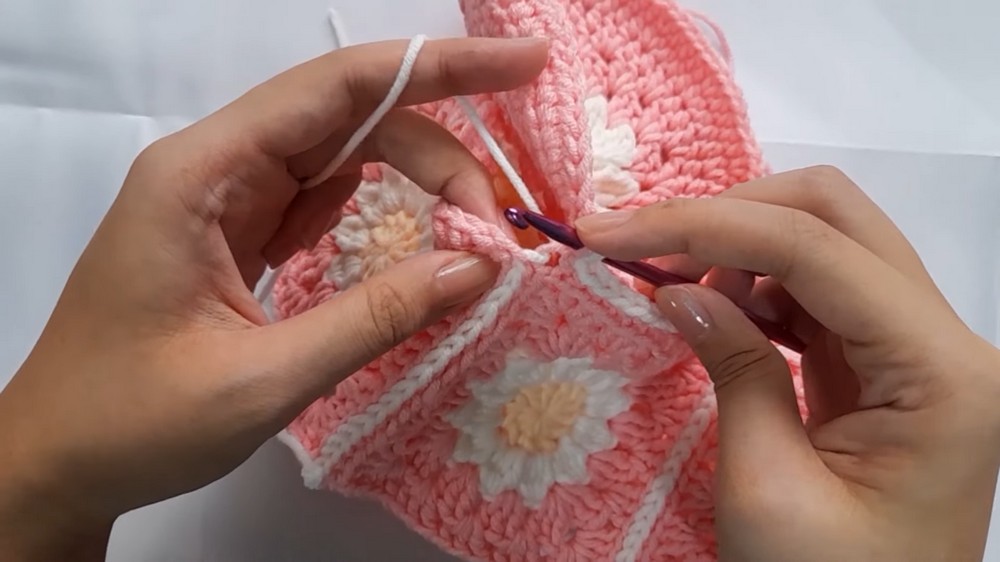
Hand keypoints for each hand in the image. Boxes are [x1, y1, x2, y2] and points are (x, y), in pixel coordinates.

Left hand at [0, 37, 548, 559]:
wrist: (56, 462)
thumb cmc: (135, 421)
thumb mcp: (263, 379)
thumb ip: (377, 317)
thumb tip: (480, 265)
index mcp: (202, 174)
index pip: (337, 88)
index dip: (438, 68)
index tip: (524, 66)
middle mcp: (214, 166)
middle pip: (347, 116)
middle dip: (438, 148)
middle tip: (500, 217)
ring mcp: (224, 199)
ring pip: (339, 154)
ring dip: (415, 175)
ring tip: (475, 214)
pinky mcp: (237, 234)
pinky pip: (319, 198)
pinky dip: (379, 206)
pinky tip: (417, 222)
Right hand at [577, 166, 999, 561]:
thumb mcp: (767, 489)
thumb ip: (732, 369)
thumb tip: (674, 286)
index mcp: (939, 372)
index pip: (815, 249)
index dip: (703, 225)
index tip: (606, 233)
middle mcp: (945, 341)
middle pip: (836, 216)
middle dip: (727, 216)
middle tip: (639, 247)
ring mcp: (917, 349)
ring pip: (826, 241)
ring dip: (735, 246)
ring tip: (665, 284)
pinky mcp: (883, 365)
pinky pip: (817, 291)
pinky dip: (752, 284)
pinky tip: (707, 307)